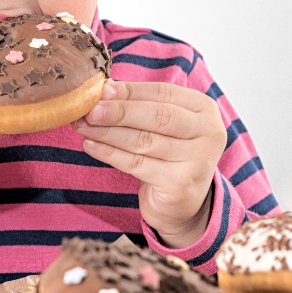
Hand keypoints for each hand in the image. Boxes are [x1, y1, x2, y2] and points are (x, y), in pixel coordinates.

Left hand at [73, 81, 225, 248]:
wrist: (182, 204)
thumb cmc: (168, 155)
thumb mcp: (160, 125)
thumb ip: (138, 105)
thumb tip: (103, 89)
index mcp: (204, 109)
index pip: (162, 93)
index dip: (129, 91)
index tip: (100, 90)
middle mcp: (208, 133)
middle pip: (156, 116)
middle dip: (118, 111)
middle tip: (89, 109)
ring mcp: (197, 160)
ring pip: (144, 141)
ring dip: (108, 132)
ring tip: (82, 126)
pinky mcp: (180, 184)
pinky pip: (137, 164)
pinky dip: (110, 153)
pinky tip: (90, 145)